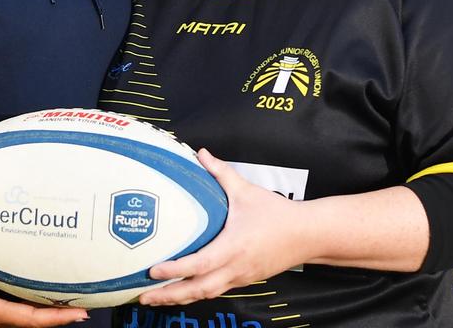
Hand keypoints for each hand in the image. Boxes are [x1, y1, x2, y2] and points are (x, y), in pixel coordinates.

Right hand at [0, 218, 87, 327]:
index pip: (29, 318)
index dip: (56, 316)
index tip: (80, 311)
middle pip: (33, 322)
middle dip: (59, 314)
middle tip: (84, 302)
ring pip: (24, 320)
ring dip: (46, 312)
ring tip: (68, 299)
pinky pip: (13, 315)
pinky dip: (30, 308)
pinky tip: (36, 296)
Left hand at [137, 148, 307, 305]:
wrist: (308, 235)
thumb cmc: (278, 214)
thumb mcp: (247, 191)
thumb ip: (221, 172)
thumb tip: (201, 153)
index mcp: (233, 247)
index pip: (198, 264)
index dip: (174, 270)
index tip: (153, 271)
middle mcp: (235, 268)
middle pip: (197, 290)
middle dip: (169, 296)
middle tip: (143, 296)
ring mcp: (240, 277)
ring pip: (206, 294)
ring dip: (180, 298)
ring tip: (156, 298)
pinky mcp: (245, 279)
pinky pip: (217, 290)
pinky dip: (197, 293)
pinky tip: (183, 290)